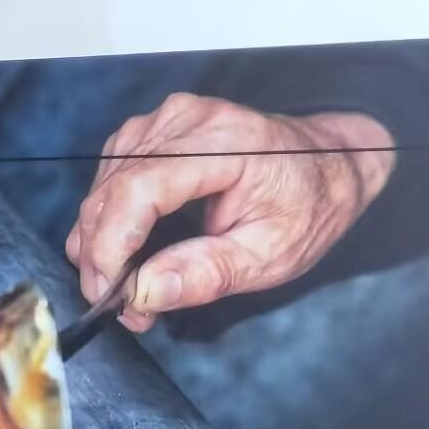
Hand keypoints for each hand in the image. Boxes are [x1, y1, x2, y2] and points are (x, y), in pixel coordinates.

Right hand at [64, 95, 395, 331]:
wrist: (327, 165)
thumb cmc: (307, 206)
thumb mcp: (272, 255)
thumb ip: (207, 274)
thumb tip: (143, 294)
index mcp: (225, 142)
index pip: (139, 188)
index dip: (111, 245)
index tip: (110, 295)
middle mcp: (186, 119)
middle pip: (111, 191)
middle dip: (102, 258)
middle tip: (127, 309)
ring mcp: (164, 120)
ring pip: (100, 189)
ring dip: (101, 245)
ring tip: (131, 287)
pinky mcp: (150, 131)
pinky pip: (107, 180)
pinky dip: (108, 223)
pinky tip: (128, 253)